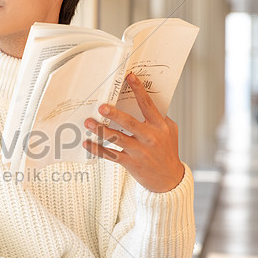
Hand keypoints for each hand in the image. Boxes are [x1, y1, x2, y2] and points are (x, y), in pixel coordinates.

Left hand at [83, 72, 184, 192]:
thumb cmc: (168, 152)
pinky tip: (87, 143)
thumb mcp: (170, 131)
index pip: (148, 105)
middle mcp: (150, 137)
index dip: (139, 90)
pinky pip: (111, 155)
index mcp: (159, 126)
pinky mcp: (131, 163)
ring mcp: (140, 151)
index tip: (130, 78)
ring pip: (118, 139)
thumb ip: (160, 117)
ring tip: (89, 122)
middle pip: (130, 123)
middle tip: (102, 106)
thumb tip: (147, 100)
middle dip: (115, 114)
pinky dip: (97, 149)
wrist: (169, 180)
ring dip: (101, 131)